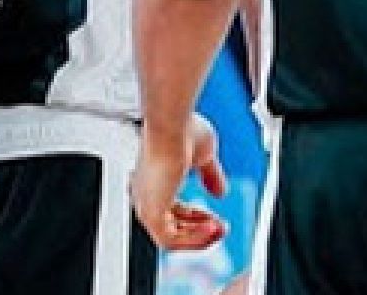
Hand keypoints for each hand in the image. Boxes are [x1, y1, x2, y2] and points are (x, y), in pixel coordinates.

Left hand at [132, 113, 228, 250]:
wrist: (172, 126)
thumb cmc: (182, 131)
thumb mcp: (203, 155)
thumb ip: (210, 176)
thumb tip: (220, 192)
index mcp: (152, 180)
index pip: (171, 210)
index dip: (196, 217)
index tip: (215, 218)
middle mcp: (145, 194)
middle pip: (171, 226)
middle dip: (200, 229)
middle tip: (221, 227)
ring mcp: (145, 205)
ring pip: (170, 238)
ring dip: (198, 237)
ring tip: (220, 230)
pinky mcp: (150, 213)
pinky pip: (170, 240)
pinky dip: (193, 238)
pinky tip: (211, 229)